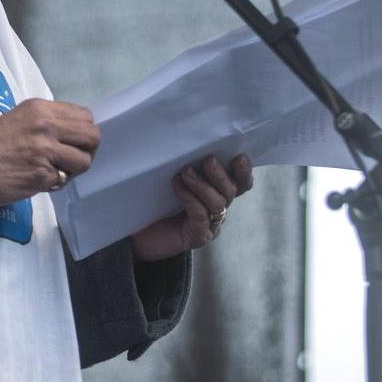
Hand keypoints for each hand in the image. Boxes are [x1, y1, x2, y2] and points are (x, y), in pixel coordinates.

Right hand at [0, 98, 99, 206]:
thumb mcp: (18, 118)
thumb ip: (46, 121)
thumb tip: (74, 134)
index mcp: (40, 108)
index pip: (85, 116)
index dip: (83, 132)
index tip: (72, 142)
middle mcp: (45, 125)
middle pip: (92, 136)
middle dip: (86, 151)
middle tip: (71, 160)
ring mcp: (44, 150)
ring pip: (84, 161)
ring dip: (73, 170)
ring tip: (54, 172)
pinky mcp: (41, 174)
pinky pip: (64, 180)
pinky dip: (54, 183)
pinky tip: (38, 180)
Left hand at [130, 154, 252, 261]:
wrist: (137, 237)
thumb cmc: (154, 205)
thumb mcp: (173, 180)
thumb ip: (187, 167)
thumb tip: (190, 143)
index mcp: (217, 195)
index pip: (240, 185)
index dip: (243, 172)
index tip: (239, 157)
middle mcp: (217, 211)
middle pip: (231, 192)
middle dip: (221, 174)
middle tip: (208, 159)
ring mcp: (209, 226)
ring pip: (217, 203)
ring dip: (203, 184)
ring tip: (186, 171)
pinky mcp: (197, 237)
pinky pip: (200, 216)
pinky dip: (190, 198)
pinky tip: (177, 185)